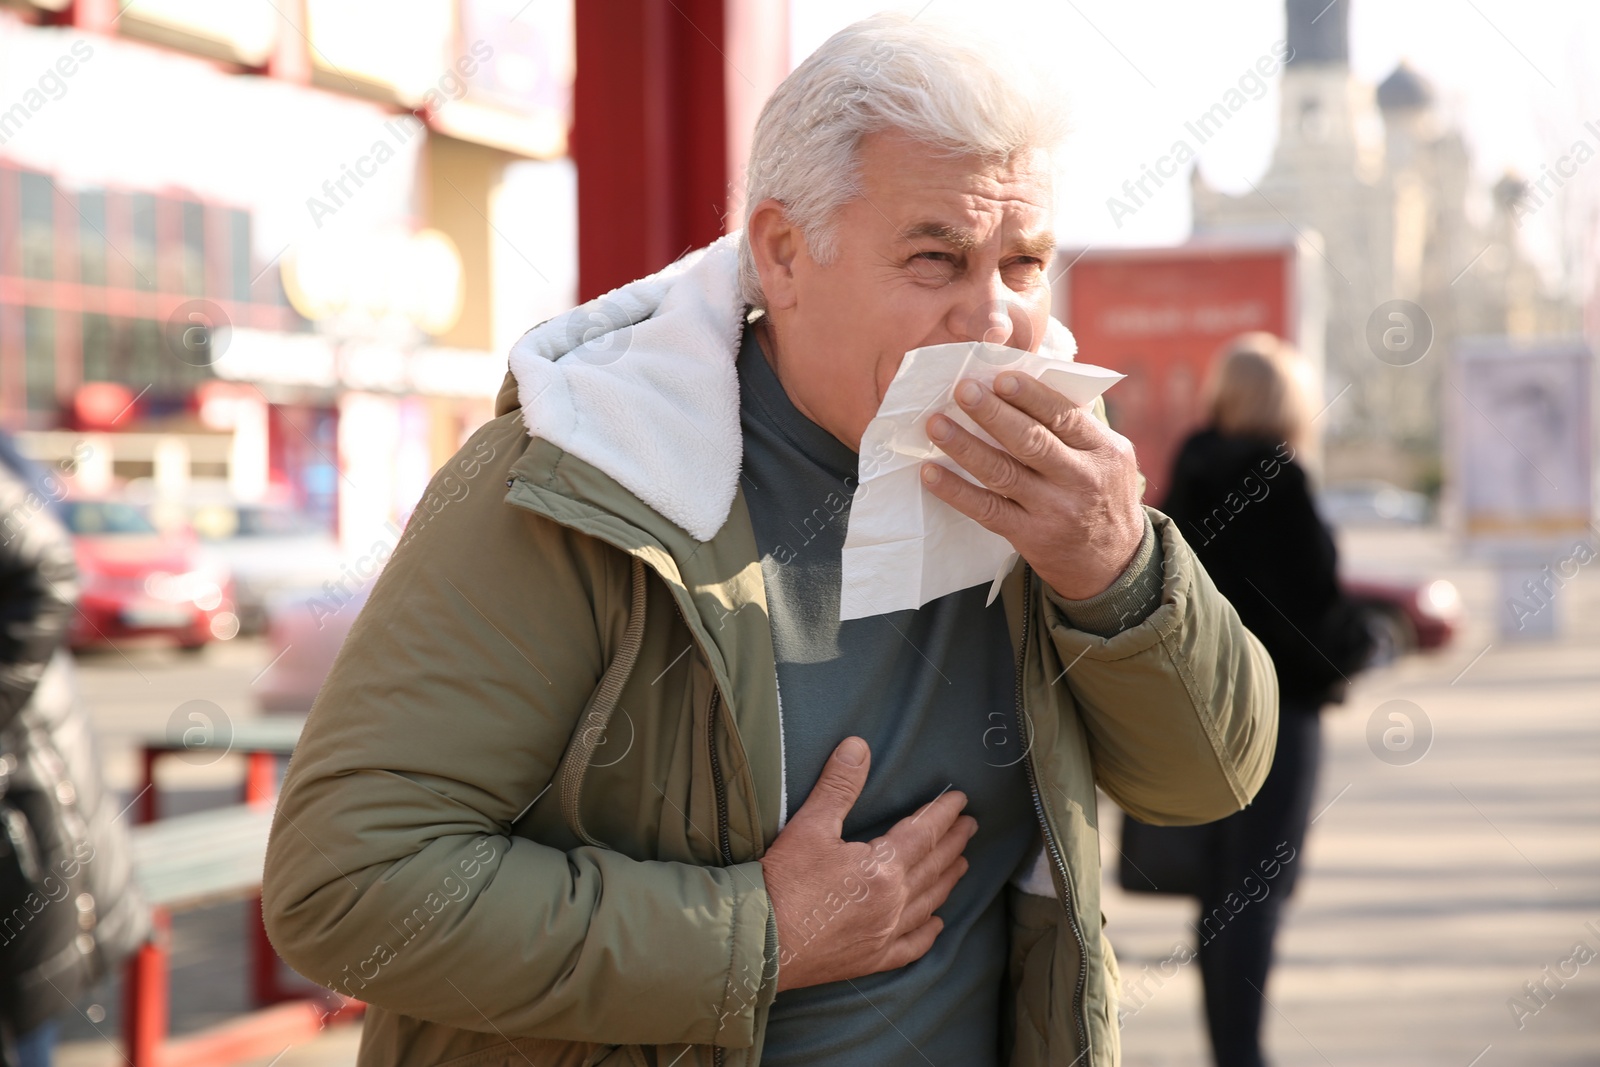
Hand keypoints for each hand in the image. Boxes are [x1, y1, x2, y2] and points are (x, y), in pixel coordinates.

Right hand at [759, 737, 975, 991]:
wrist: (760, 943)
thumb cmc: (783, 883)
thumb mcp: (809, 826)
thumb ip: (838, 786)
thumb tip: (858, 746)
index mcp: (883, 868)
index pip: (924, 833)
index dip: (944, 813)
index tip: (961, 800)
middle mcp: (894, 903)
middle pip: (933, 866)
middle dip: (954, 843)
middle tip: (971, 827)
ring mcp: (885, 934)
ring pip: (929, 903)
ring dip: (948, 881)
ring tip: (961, 865)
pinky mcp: (871, 960)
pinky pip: (911, 946)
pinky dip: (928, 933)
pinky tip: (937, 924)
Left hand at [920, 372, 1143, 599]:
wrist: (1113, 562)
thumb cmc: (1102, 494)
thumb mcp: (1108, 456)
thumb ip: (1077, 425)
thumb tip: (1031, 379)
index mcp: (1103, 451)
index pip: (1064, 416)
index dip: (1030, 395)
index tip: (1000, 376)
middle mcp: (1081, 479)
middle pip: (1031, 442)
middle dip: (993, 414)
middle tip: (962, 390)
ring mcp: (1054, 510)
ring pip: (1003, 473)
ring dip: (965, 447)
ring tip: (936, 424)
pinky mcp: (1030, 536)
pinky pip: (987, 510)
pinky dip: (956, 491)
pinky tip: (931, 473)